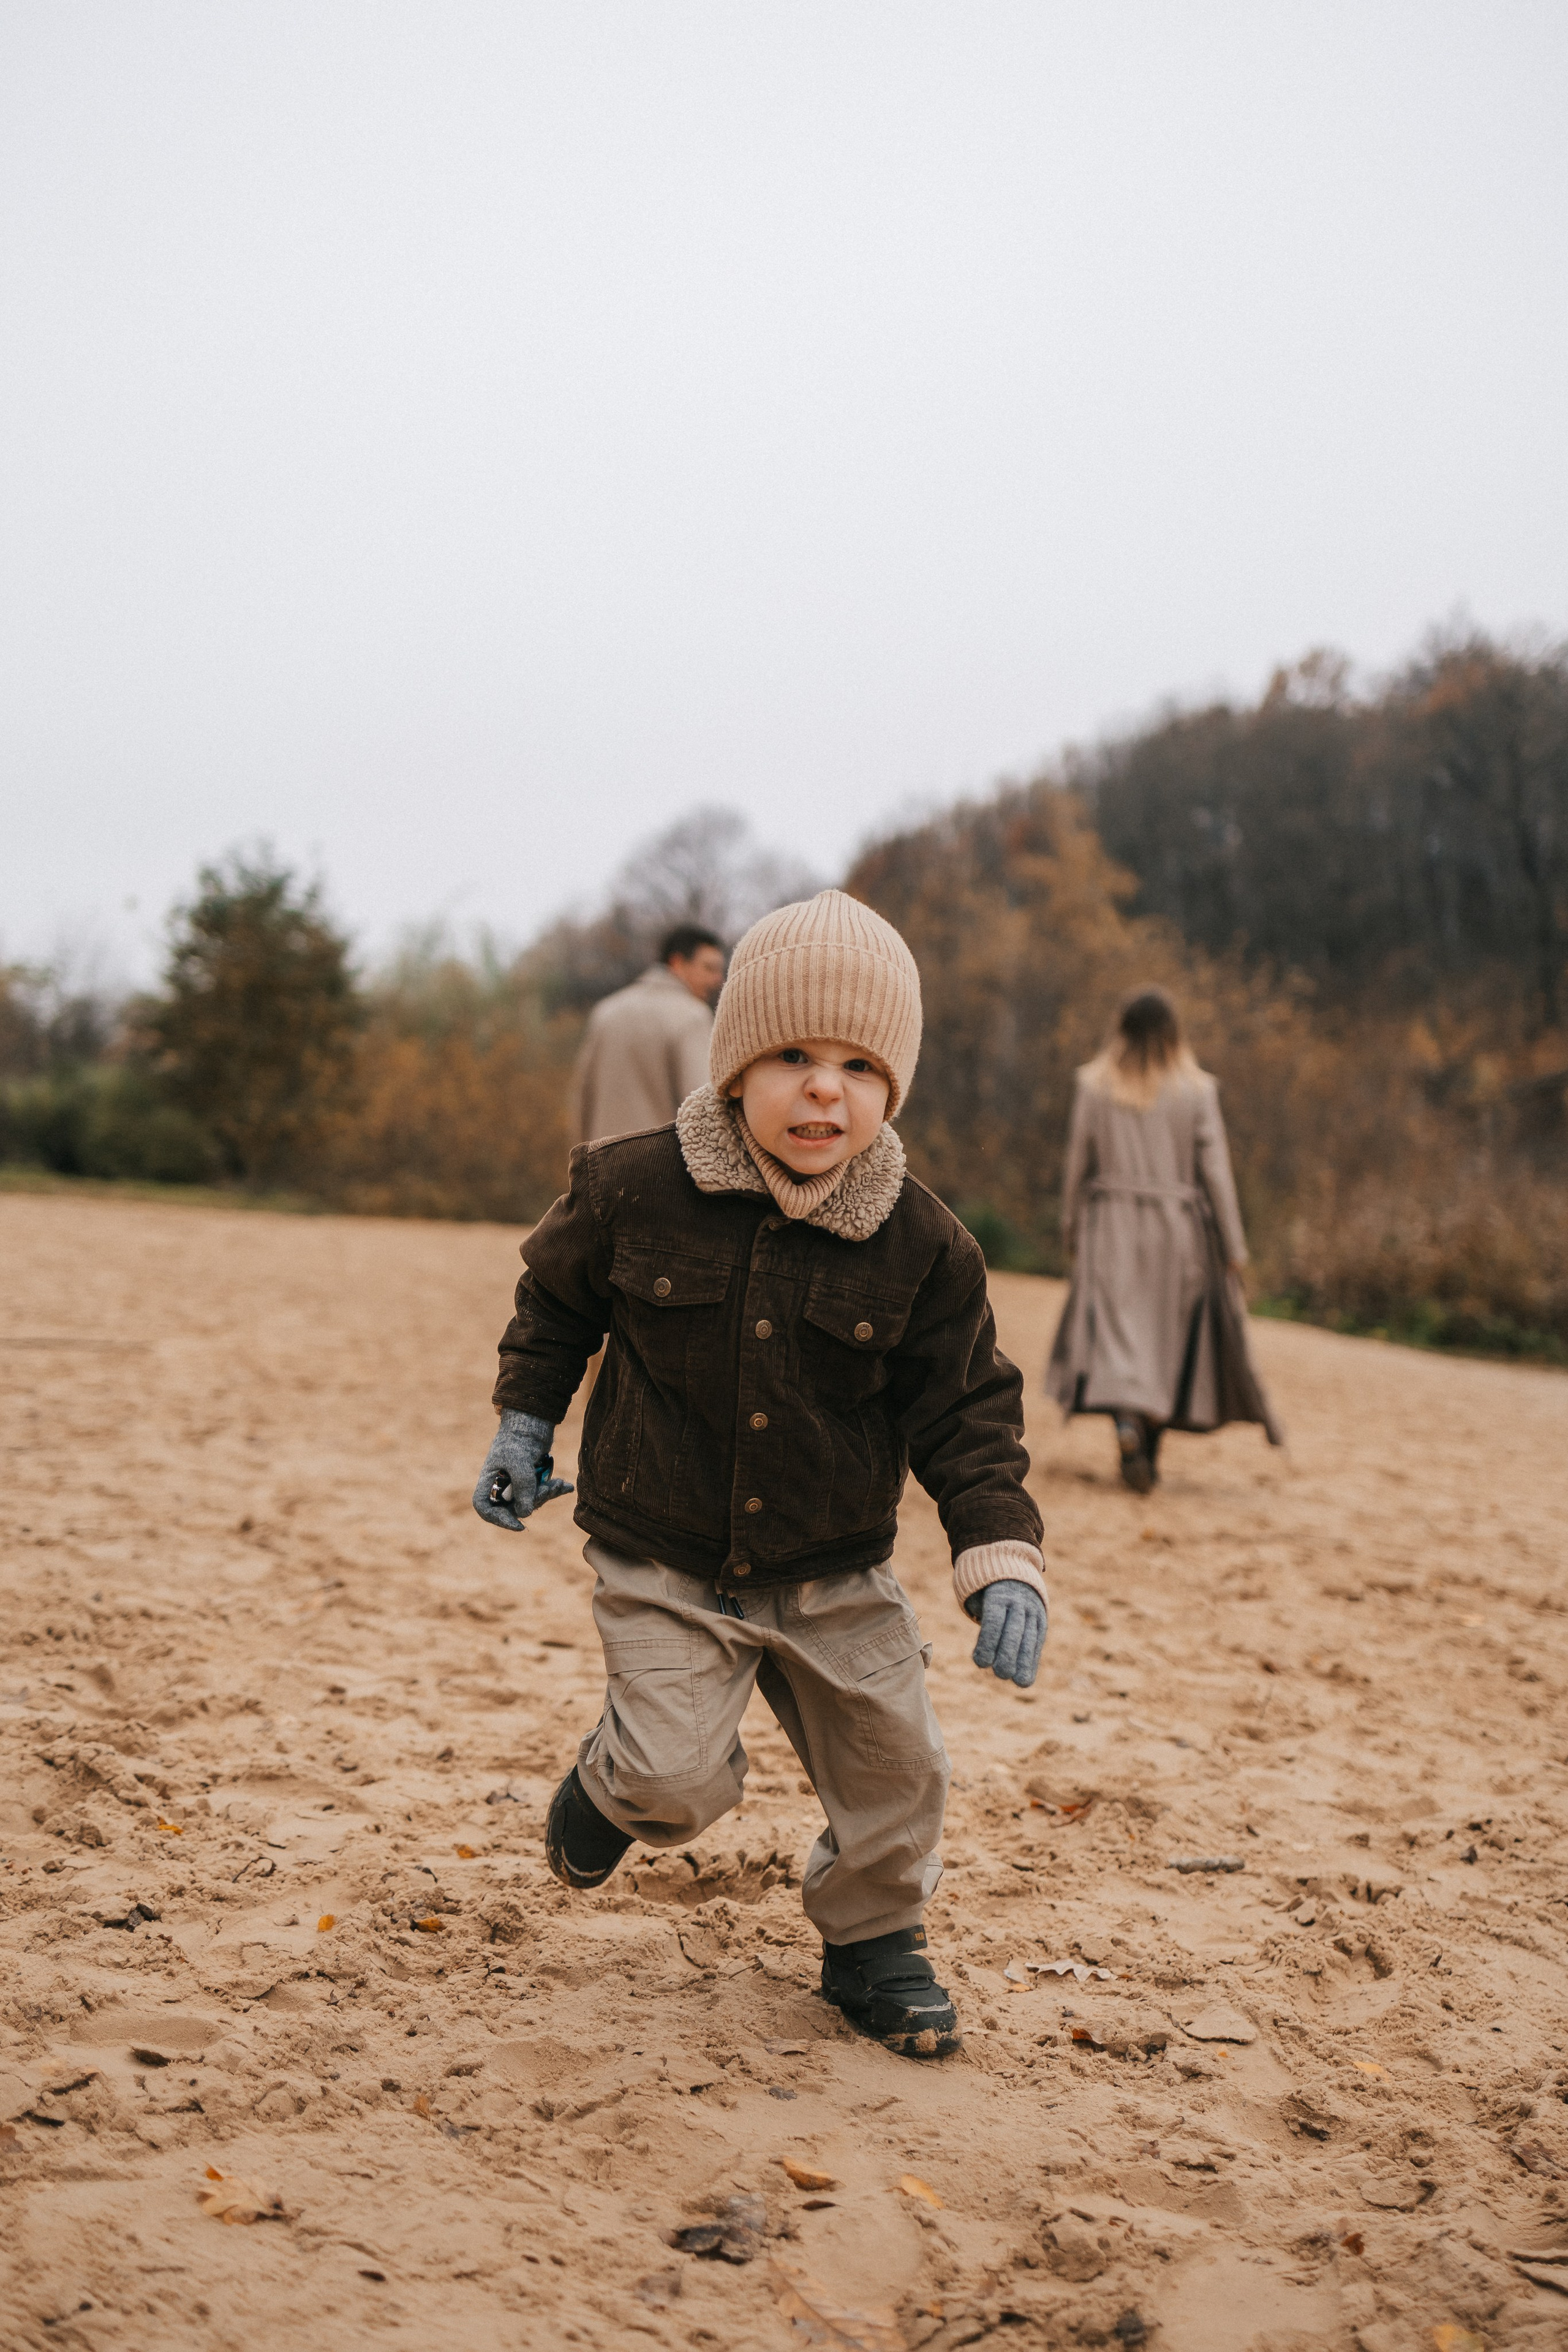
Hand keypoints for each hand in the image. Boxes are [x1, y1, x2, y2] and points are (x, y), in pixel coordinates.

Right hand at [471, 1410, 572, 1531]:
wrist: (534, 1420)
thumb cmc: (519, 1438)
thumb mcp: (519, 1461)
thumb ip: (521, 1488)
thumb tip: (525, 1514)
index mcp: (489, 1480)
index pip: (485, 1508)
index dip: (499, 1519)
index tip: (518, 1524)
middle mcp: (500, 1485)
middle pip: (513, 1508)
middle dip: (534, 1502)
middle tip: (549, 1490)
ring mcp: (516, 1483)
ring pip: (531, 1502)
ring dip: (547, 1494)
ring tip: (561, 1483)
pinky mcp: (531, 1480)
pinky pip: (541, 1493)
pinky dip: (553, 1490)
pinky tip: (566, 1486)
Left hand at [965, 1579, 1047, 1687]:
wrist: (1016, 1574)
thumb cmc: (987, 1591)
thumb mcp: (977, 1595)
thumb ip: (978, 1618)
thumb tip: (981, 1648)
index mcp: (998, 1596)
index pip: (994, 1621)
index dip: (988, 1643)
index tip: (980, 1663)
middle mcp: (1019, 1603)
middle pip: (1014, 1631)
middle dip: (1007, 1654)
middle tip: (1000, 1673)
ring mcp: (1033, 1612)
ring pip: (1030, 1638)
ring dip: (1024, 1661)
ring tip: (1018, 1681)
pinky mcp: (1042, 1622)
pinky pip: (1038, 1642)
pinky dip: (1032, 1661)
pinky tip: (1026, 1679)